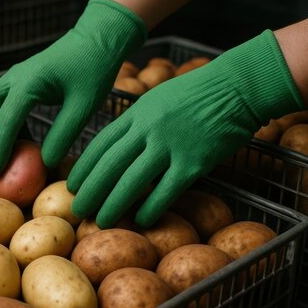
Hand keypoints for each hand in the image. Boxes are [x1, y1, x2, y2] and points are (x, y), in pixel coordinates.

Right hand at [0, 0, 146, 176]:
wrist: (98, 39)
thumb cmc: (95, 70)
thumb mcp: (84, 106)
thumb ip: (63, 134)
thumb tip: (45, 162)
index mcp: (30, 82)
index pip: (6, 120)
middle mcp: (15, 77)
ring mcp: (16, 76)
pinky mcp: (21, 79)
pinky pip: (1, 102)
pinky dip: (0, 122)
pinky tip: (14, 141)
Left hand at [67, 29, 304, 228]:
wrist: (236, 86)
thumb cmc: (195, 93)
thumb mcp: (156, 99)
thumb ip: (135, 122)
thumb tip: (115, 147)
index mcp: (136, 113)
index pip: (101, 144)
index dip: (84, 167)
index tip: (71, 185)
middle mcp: (147, 129)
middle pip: (110, 164)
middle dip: (91, 190)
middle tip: (78, 209)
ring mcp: (170, 145)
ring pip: (133, 180)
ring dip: (114, 203)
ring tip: (102, 221)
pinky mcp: (194, 161)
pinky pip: (167, 189)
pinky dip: (152, 207)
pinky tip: (141, 220)